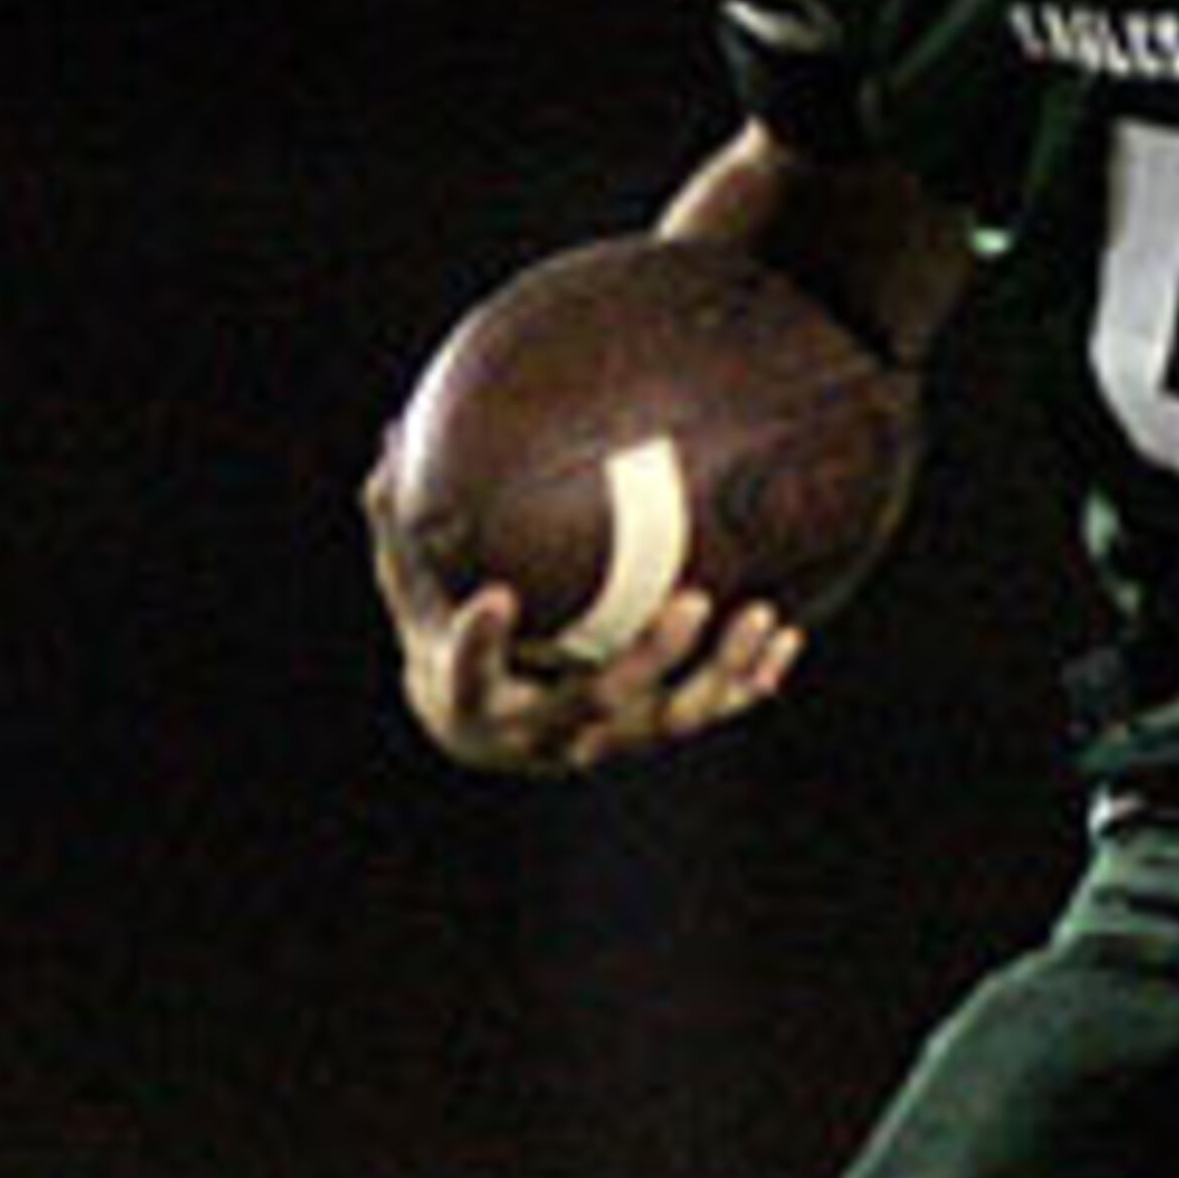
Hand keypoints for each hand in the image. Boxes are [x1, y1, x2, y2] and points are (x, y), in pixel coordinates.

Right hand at [362, 437, 803, 774]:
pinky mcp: (644, 736)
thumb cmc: (441, 636)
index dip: (481, 645)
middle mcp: (541, 735)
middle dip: (650, 659)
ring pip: (669, 721)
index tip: (496, 598)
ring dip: (719, 673)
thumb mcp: (412, 589)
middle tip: (692, 599)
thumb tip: (391, 435)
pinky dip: (746, 680)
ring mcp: (602, 742)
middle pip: (600, 704)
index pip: (471, 675)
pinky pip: (705, 714)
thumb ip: (402, 526)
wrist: (479, 727)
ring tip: (762, 614)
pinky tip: (786, 638)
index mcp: (471, 701)